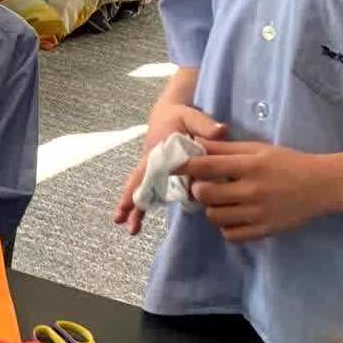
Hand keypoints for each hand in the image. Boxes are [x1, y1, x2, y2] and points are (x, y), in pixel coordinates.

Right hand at [116, 103, 226, 234]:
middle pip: (137, 183)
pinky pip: (148, 190)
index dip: (141, 185)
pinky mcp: (157, 173)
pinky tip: (138, 221)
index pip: (148, 170)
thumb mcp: (191, 116)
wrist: (167, 112)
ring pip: (141, 190)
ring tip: (131, 230)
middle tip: (120, 220)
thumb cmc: (179, 116)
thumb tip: (221, 131)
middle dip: (129, 201)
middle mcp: (150, 161)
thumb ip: (205, 125)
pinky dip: (143, 204)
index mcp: (156, 150)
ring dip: (134, 209)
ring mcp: (151, 169)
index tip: (133, 200)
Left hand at [182, 140, 342, 242]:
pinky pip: (231, 235)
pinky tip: (234, 216)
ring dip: (212, 209)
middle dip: (198, 189)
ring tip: (221, 202)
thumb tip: (196, 142)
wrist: (321, 186)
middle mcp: (252, 190)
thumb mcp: (259, 149)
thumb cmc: (288, 163)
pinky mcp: (264, 230)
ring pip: (214, 217)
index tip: (179, 167)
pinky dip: (227, 227)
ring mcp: (258, 213)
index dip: (187, 167)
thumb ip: (226, 148)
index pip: (206, 166)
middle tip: (204, 186)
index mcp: (250, 165)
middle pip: (205, 194)